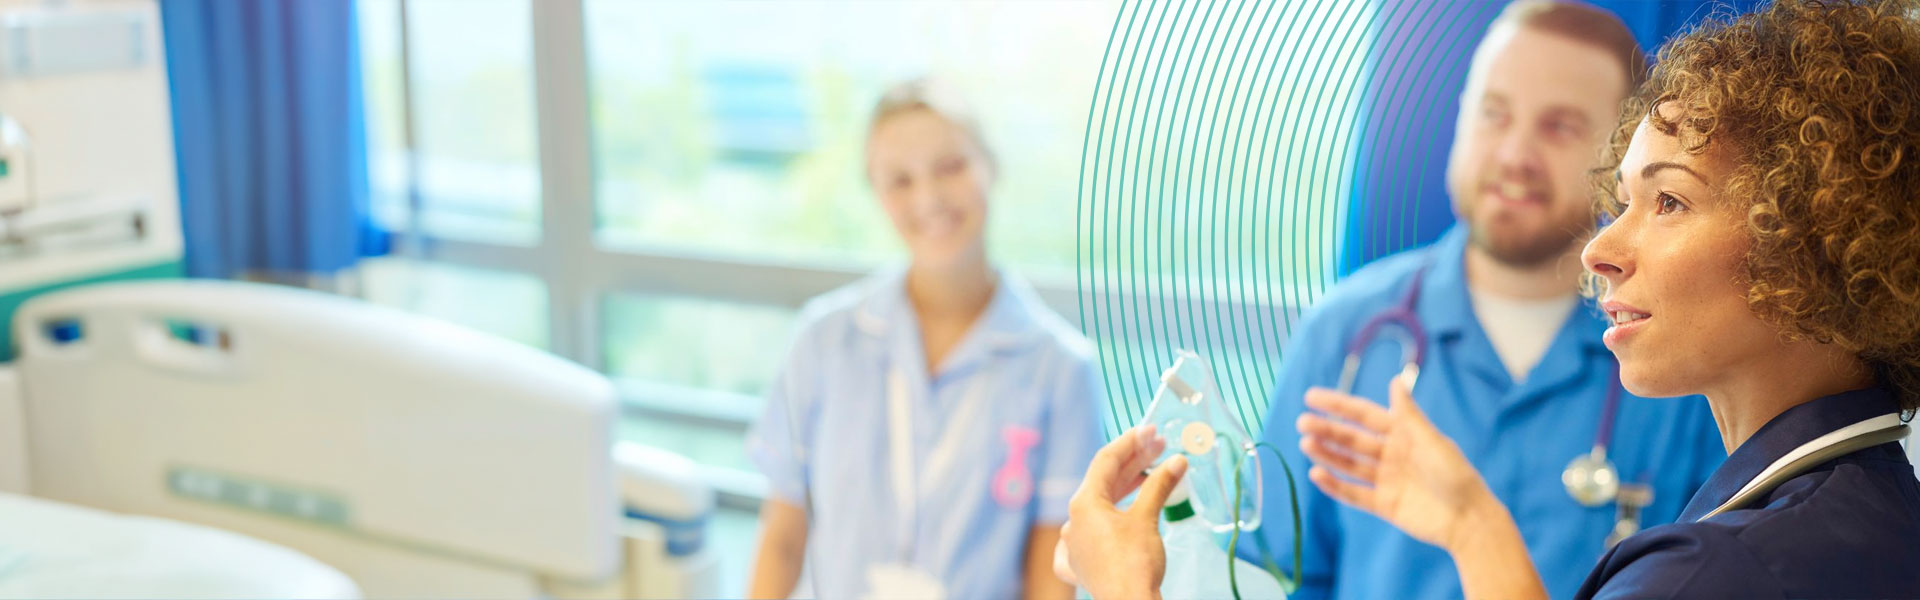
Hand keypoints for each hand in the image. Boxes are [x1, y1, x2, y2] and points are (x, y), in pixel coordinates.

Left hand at [1053, 426, 1186, 599]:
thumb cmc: (1134, 563)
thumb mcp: (1147, 518)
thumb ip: (1159, 486)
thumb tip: (1177, 461)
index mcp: (1083, 504)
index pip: (1105, 461)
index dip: (1130, 442)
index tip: (1150, 430)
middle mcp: (1074, 521)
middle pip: (1104, 482)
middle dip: (1133, 463)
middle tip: (1160, 448)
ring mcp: (1075, 544)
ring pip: (1100, 506)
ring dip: (1126, 489)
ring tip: (1152, 476)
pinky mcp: (1083, 564)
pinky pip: (1091, 535)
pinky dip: (1109, 521)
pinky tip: (1117, 517)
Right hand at [1296, 368, 1499, 550]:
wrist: (1468, 520)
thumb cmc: (1456, 475)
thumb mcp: (1431, 440)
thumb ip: (1408, 414)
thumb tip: (1395, 381)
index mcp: (1403, 434)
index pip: (1364, 415)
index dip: (1338, 405)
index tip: (1311, 397)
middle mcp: (1391, 454)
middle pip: (1352, 439)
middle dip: (1327, 430)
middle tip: (1302, 423)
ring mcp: (1386, 480)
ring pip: (1349, 464)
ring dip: (1327, 454)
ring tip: (1305, 444)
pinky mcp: (1383, 504)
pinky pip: (1353, 493)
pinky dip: (1334, 485)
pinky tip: (1317, 474)